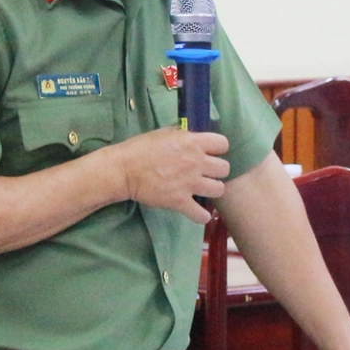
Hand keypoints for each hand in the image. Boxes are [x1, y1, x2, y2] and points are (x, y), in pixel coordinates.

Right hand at [111, 128, 230, 223]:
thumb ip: (184, 137)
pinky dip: (201, 216)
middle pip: (225, 168)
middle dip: (217, 171)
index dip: (218, 149)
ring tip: (203, 190)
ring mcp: (190, 183)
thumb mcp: (165, 133)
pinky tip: (197, 212)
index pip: (223, 144)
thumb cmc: (140, 148)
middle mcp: (196, 162)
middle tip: (207, 173)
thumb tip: (195, 139)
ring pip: (219, 189)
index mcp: (193, 142)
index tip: (211, 153)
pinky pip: (202, 214)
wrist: (124, 170)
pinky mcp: (180, 201)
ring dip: (212, 190)